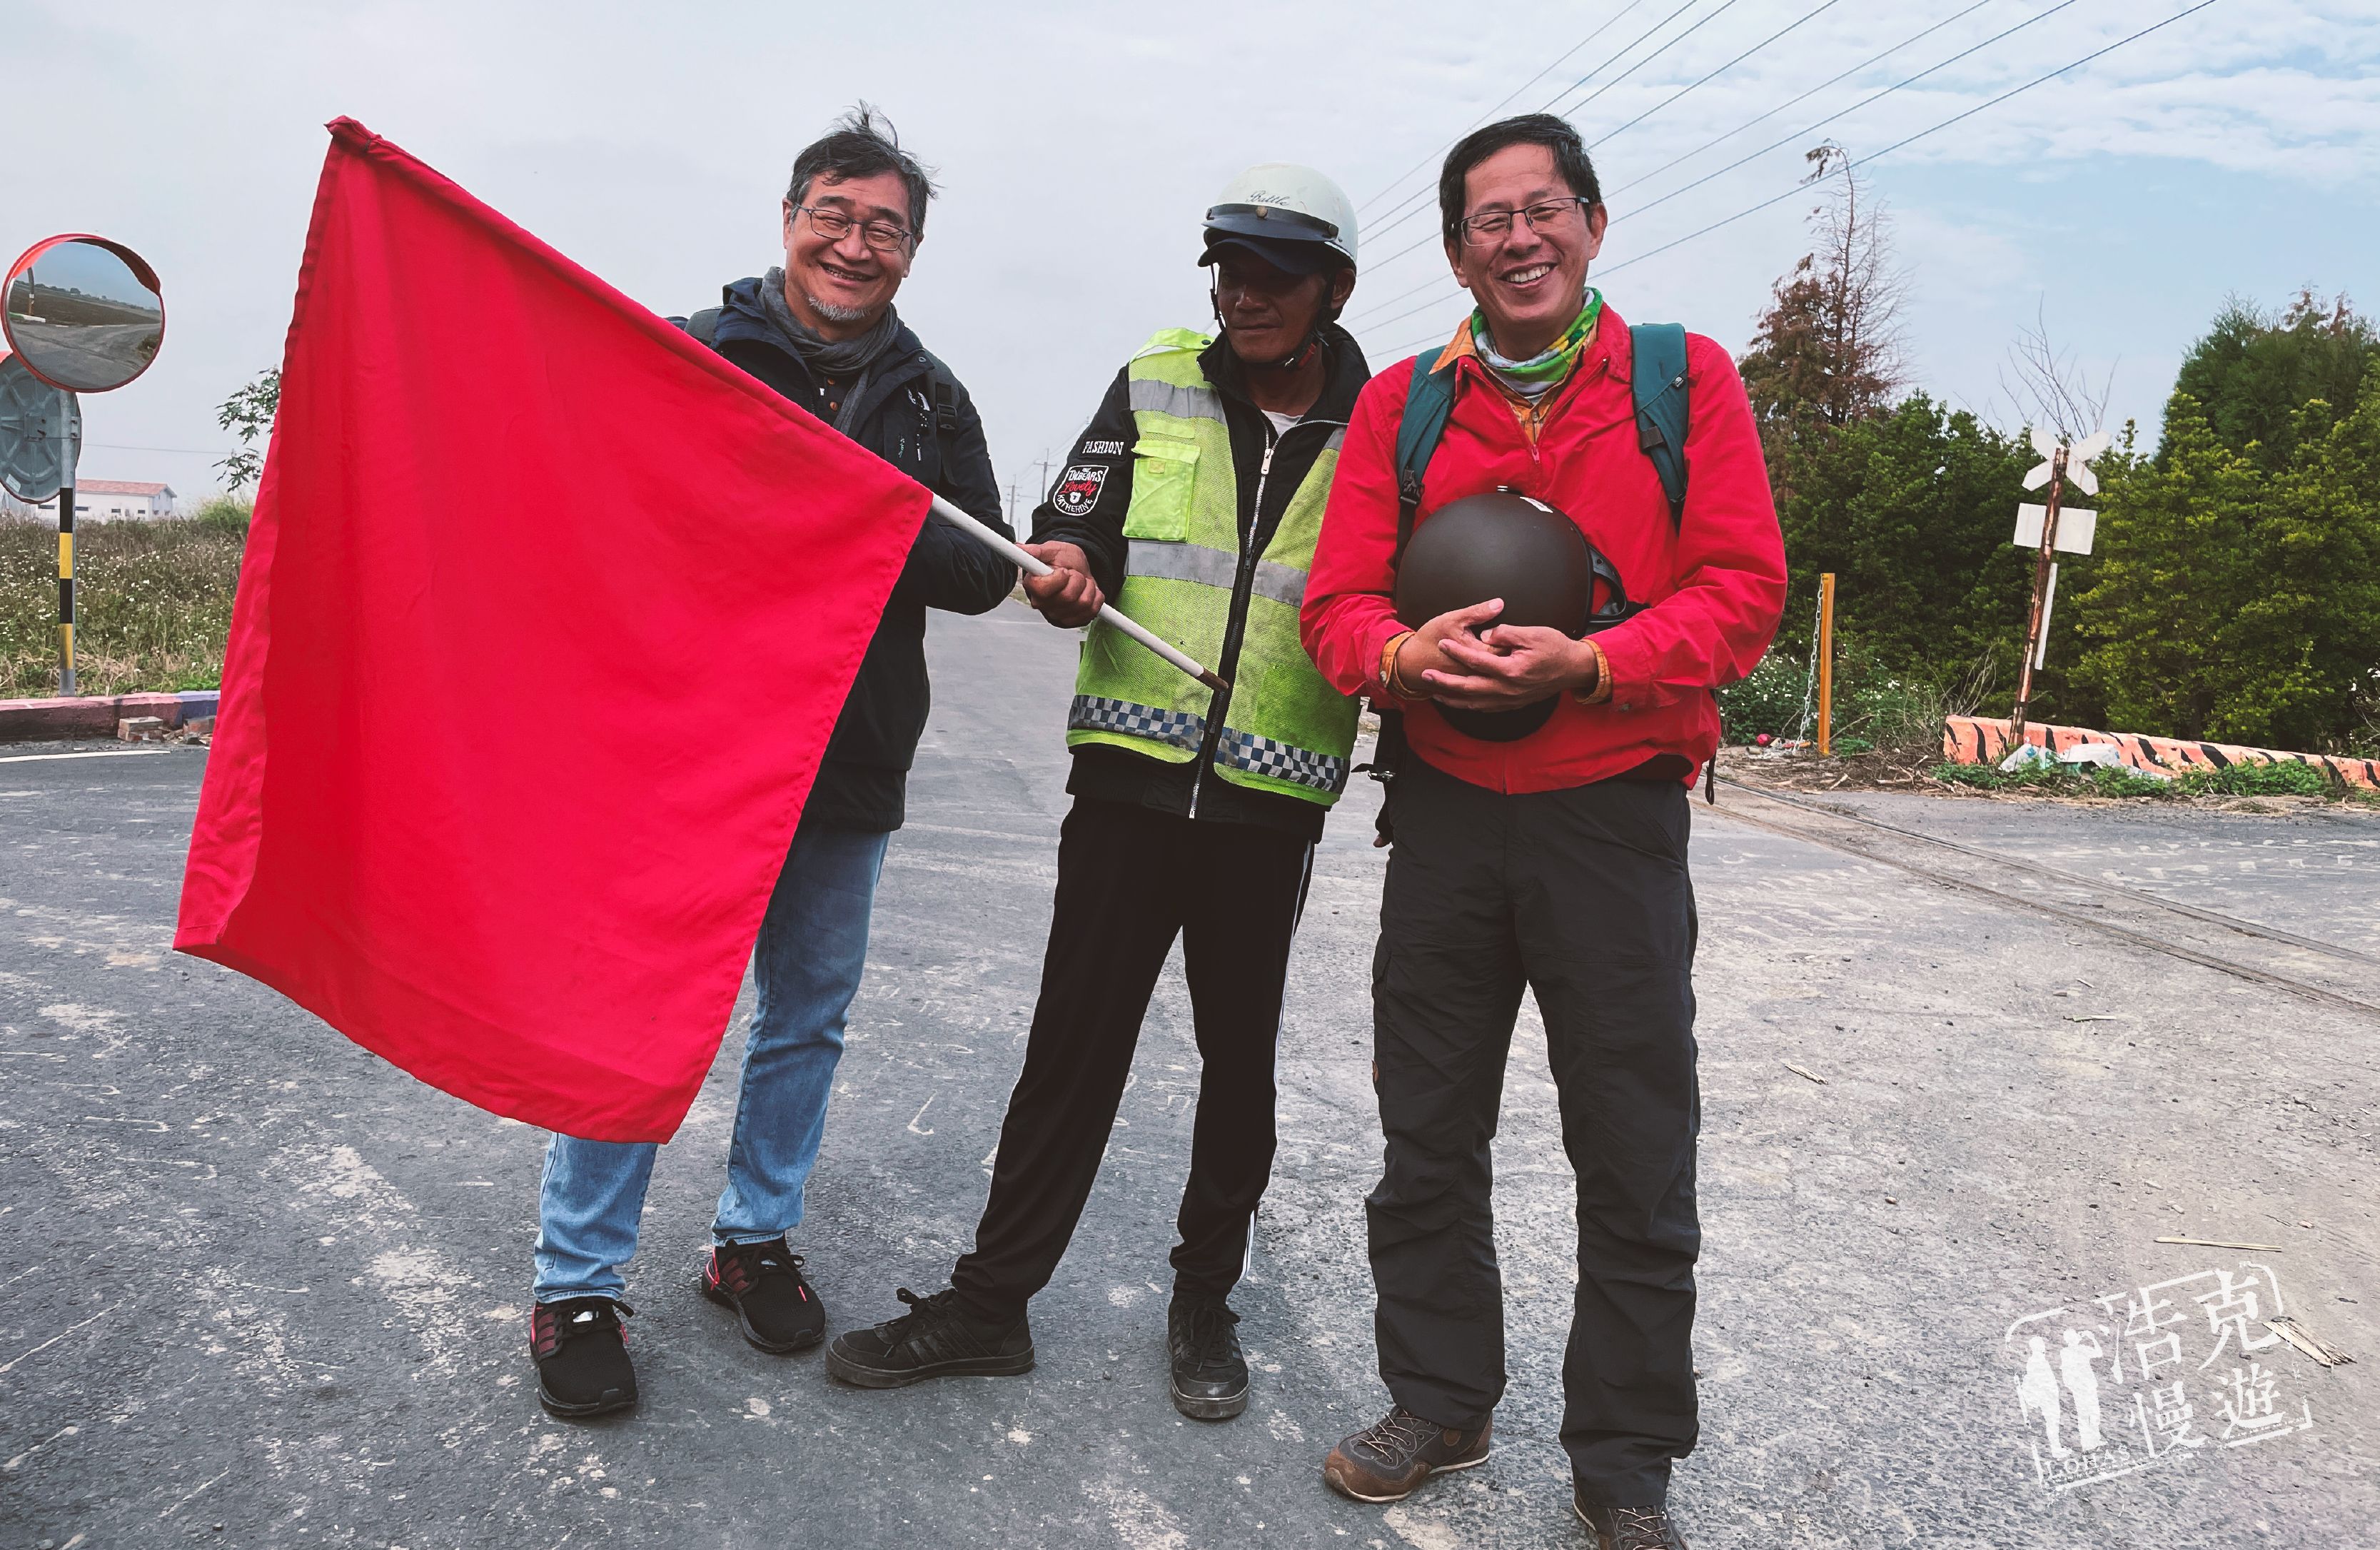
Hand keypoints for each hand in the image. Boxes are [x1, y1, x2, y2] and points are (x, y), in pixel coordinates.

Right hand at [1020, 542, 1102, 627]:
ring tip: (1081, 581)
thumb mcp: (1052, 550)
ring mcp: (1058, 615)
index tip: (1063, 570)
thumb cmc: (1063, 561)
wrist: (1078, 570)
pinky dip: (1096, 597)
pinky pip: (1092, 610)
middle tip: (1073, 574)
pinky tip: (1087, 591)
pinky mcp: (1073, 621)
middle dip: (1077, 580)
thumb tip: (1019, 548)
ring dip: (1088, 587)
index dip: (1058, 578)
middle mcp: (1043, 604)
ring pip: (1083, 603)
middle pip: (1068, 597)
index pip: (1043, 589)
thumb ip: (1036, 550)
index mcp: (1033, 586)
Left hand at [1401, 603, 1598, 710]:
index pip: (1476, 660)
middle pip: (1468, 688)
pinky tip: (1460, 701)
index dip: (1457, 651)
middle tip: (1426, 675)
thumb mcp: (1534, 633)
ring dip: (1452, 698)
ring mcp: (1510, 699)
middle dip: (1444, 682)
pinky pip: (1486, 708)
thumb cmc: (1557, 648)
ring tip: (1435, 693)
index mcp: (1511, 670)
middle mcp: (1508, 689)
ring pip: (1474, 703)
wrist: (1575, 669)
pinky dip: (1469, 705)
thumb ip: (1507, 633)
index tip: (1442, 642)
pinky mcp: (1513, 703)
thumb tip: (1485, 635)